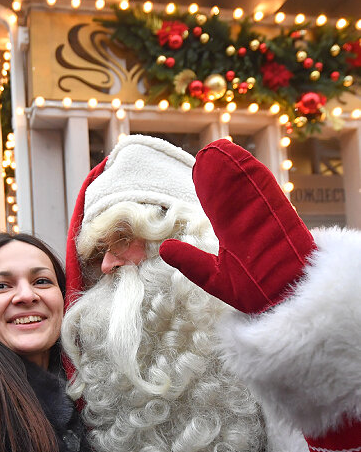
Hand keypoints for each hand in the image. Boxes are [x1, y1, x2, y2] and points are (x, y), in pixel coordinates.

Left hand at [159, 139, 315, 313]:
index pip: (219, 207)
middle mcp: (252, 224)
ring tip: (218, 149)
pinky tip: (241, 159)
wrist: (288, 303)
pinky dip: (256, 178)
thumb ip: (191, 263)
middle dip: (221, 173)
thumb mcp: (215, 279)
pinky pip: (270, 196)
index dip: (210, 188)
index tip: (198, 170)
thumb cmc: (256, 294)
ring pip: (249, 189)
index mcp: (236, 236)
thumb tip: (164, 249)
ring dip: (235, 169)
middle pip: (235, 193)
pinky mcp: (284, 222)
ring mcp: (268, 221)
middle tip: (207, 152)